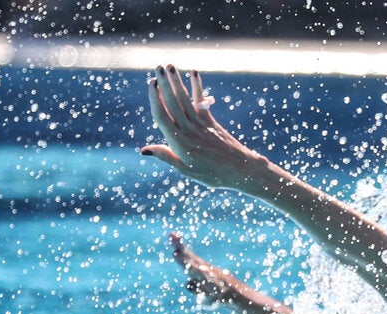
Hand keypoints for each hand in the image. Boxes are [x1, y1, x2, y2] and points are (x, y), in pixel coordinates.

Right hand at [140, 65, 267, 189]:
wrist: (242, 171)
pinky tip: (194, 73)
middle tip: (158, 67)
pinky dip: (197, 87)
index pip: (162, 116)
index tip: (151, 84)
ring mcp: (201, 125)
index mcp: (180, 143)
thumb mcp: (186, 171)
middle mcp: (189, 131)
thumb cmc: (213, 174)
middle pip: (173, 103)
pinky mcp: (212, 122)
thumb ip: (166, 156)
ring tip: (170, 66)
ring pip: (185, 100)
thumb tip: (144, 149)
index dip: (155, 99)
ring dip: (177, 82)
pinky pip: (201, 102)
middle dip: (165, 84)